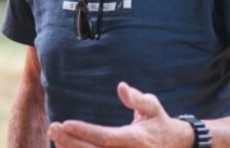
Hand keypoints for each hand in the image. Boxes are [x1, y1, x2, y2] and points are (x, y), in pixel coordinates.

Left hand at [48, 82, 191, 147]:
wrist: (176, 146)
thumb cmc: (159, 123)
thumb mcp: (152, 107)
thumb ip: (138, 99)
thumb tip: (121, 87)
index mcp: (137, 139)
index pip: (107, 137)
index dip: (85, 132)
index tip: (66, 123)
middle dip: (71, 142)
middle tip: (53, 129)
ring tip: (55, 137)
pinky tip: (65, 147)